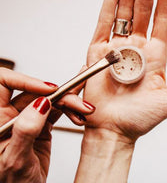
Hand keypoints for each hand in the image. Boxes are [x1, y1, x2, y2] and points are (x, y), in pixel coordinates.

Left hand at [0, 68, 94, 182]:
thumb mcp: (16, 160)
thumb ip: (25, 131)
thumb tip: (40, 104)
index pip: (3, 84)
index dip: (25, 80)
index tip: (48, 89)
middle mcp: (11, 116)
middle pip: (36, 92)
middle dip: (60, 95)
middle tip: (78, 104)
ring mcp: (28, 120)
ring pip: (50, 100)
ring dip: (69, 103)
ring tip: (84, 111)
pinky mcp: (42, 125)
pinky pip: (58, 110)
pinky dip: (71, 111)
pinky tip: (79, 117)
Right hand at [84, 0, 166, 141]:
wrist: (114, 131)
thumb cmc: (141, 120)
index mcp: (157, 55)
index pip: (163, 17)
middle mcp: (137, 47)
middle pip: (144, 8)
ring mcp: (117, 47)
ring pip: (124, 10)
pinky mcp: (98, 51)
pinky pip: (104, 21)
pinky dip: (109, 2)